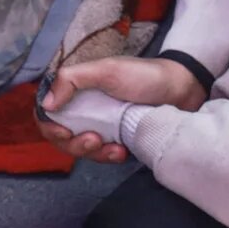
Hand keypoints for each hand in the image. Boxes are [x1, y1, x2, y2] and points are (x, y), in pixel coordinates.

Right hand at [35, 56, 207, 163]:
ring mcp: (101, 125)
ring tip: (114, 148)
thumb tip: (46, 104)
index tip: (64, 133)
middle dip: (74, 145)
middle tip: (94, 140)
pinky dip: (109, 156)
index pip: (48, 113)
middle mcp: (85, 109)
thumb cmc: (143, 76)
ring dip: (93, 153)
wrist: (181, 90)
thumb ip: (73, 80)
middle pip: (62, 137)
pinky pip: (102, 155)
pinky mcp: (117, 138)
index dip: (50, 127)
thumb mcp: (107, 71)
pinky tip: (122, 152)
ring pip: (82, 149)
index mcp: (77, 91)